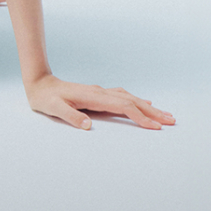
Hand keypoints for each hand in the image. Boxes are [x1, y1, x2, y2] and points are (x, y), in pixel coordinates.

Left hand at [25, 73, 175, 129]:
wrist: (39, 83)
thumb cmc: (46, 98)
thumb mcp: (54, 109)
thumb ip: (70, 117)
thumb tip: (88, 126)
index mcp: (93, 97)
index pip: (123, 107)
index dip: (139, 117)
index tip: (155, 127)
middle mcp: (100, 92)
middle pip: (132, 101)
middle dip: (152, 112)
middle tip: (172, 120)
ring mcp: (100, 92)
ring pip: (129, 98)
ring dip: (147, 107)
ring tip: (164, 114)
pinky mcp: (98, 94)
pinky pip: (123, 97)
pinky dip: (137, 101)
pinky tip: (143, 103)